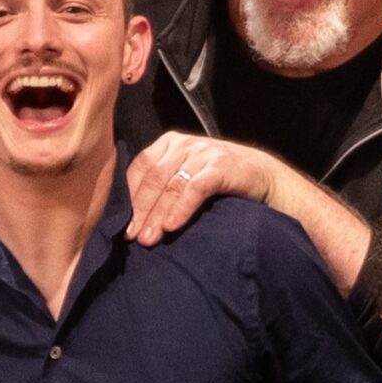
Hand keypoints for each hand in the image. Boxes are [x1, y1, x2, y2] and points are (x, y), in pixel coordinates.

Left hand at [125, 132, 275, 248]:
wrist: (262, 176)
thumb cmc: (219, 181)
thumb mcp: (186, 176)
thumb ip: (163, 187)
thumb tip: (131, 219)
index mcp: (169, 144)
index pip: (139, 168)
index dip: (128, 197)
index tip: (118, 224)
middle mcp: (183, 145)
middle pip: (153, 179)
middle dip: (140, 210)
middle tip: (132, 236)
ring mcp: (203, 153)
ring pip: (171, 185)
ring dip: (157, 214)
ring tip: (149, 238)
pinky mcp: (221, 166)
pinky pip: (195, 189)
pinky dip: (181, 209)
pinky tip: (172, 226)